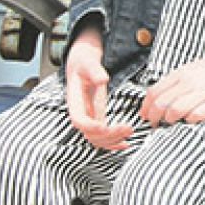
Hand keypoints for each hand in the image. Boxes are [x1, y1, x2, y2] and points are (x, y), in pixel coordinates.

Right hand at [65, 27, 133, 150]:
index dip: (90, 126)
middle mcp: (80, 112)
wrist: (82, 64)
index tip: (104, 126)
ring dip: (113, 140)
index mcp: (75, 100)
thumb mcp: (88, 61)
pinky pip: (102, 138)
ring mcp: (88, 118)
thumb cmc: (84, 62)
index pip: (78, 120)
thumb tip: (102, 79)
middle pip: (90, 134)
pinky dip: (113, 143)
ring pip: (97, 139)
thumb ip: (94, 70)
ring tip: (129, 131)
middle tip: (127, 128)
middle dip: (108, 135)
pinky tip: (125, 143)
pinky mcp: (96, 120)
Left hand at [140, 28, 204, 126]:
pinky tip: (191, 120)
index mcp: (181, 73)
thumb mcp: (191, 70)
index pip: (153, 93)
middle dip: (154, 118)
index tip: (145, 116)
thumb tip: (157, 100)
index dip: (145, 108)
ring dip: (169, 121)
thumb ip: (175, 83)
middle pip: (160, 104)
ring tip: (172, 124)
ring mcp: (203, 92)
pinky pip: (196, 116)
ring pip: (174, 111)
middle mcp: (189, 82)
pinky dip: (189, 121)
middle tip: (155, 125)